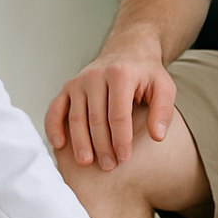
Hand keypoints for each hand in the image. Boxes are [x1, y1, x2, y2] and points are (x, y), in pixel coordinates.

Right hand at [45, 43, 175, 171]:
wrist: (127, 51)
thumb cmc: (146, 73)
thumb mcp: (164, 87)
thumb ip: (163, 111)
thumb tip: (157, 136)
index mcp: (120, 75)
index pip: (118, 115)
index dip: (121, 140)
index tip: (124, 159)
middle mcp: (95, 76)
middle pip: (95, 119)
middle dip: (102, 146)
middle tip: (109, 166)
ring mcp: (78, 81)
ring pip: (76, 118)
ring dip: (80, 143)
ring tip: (87, 162)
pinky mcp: (67, 87)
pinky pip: (55, 109)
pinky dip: (54, 127)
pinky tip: (59, 145)